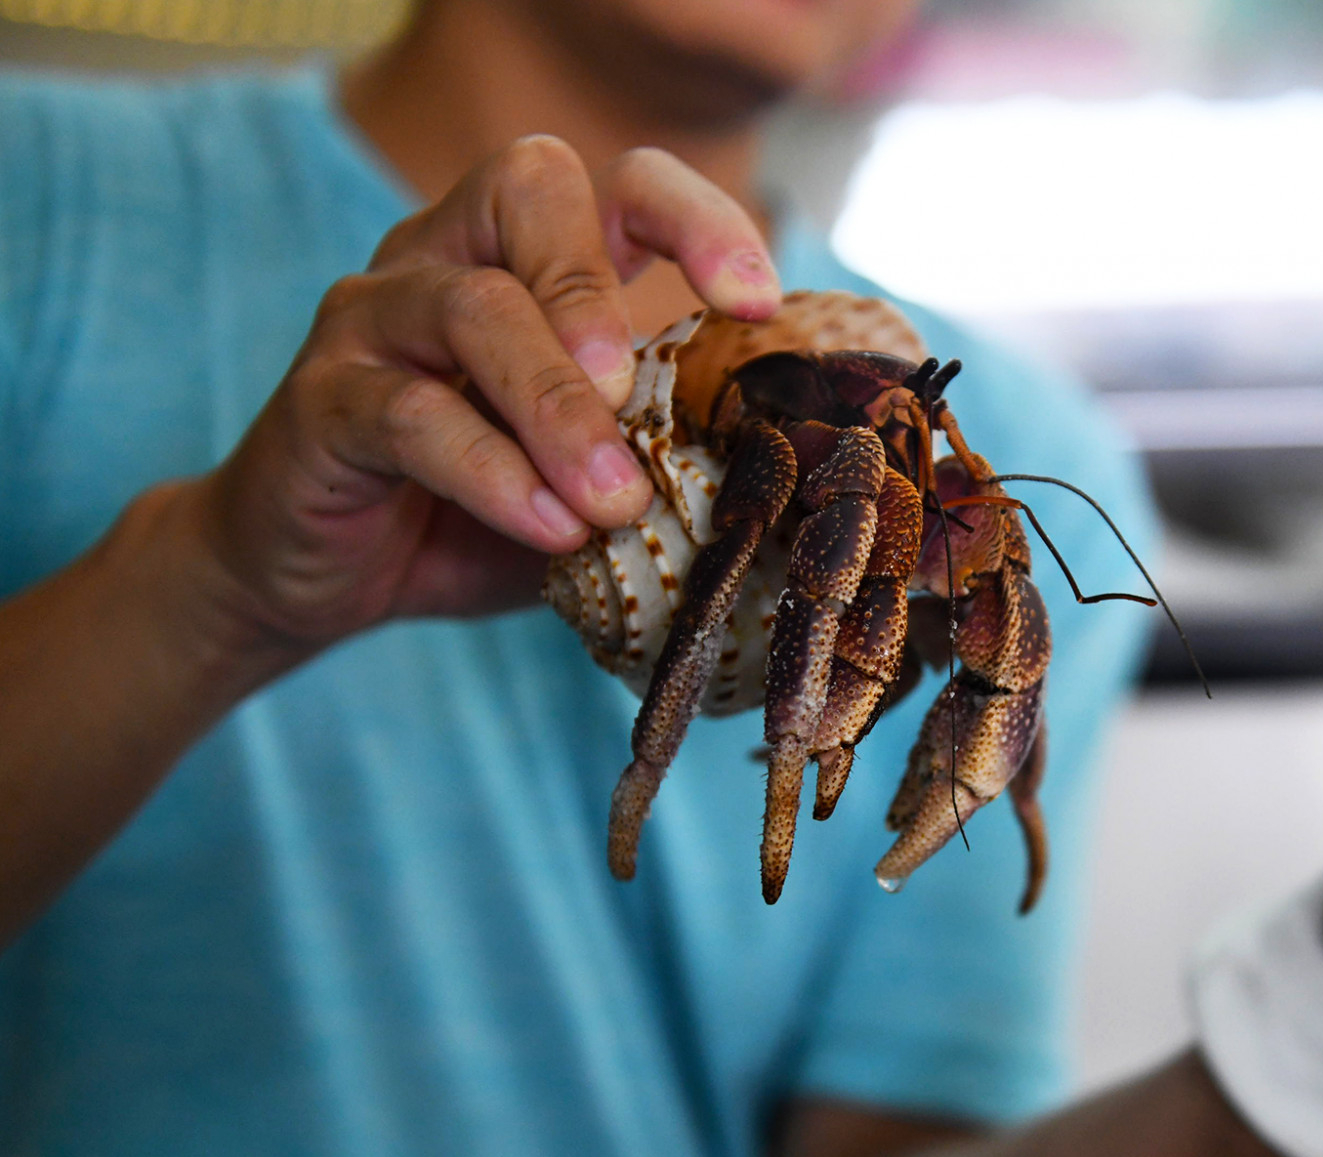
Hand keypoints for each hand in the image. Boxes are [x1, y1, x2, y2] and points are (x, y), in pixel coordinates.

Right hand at [184, 136, 779, 658]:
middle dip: (597, 286)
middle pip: (527, 189)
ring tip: (613, 501)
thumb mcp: (593, 478)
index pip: (622, 184)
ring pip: (473, 307)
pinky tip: (549, 527)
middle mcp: (447, 255)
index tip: (756, 304)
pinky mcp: (321, 402)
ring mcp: (374, 318)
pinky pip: (408, 413)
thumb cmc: (483, 513)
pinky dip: (493, 472)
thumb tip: (773, 474)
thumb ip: (661, 453)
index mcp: (530, 259)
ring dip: (556, 408)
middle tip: (636, 391)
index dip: (697, 219)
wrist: (331, 578)